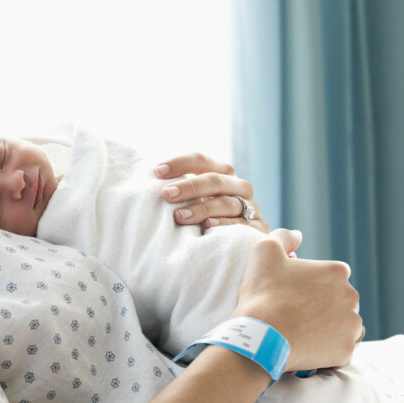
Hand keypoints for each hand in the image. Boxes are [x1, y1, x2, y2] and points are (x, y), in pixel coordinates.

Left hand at [155, 152, 269, 233]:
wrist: (238, 243)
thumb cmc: (203, 216)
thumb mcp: (193, 198)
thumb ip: (177, 189)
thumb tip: (145, 176)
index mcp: (221, 172)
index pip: (200, 160)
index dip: (179, 163)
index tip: (156, 172)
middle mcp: (238, 186)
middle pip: (214, 180)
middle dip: (188, 186)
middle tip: (166, 194)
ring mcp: (250, 206)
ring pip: (226, 202)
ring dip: (201, 208)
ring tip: (179, 216)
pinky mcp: (259, 228)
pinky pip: (243, 225)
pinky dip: (225, 224)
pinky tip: (207, 227)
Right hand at [232, 229, 361, 370]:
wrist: (260, 337)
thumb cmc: (262, 293)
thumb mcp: (264, 251)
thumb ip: (283, 236)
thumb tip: (298, 235)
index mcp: (337, 272)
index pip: (331, 275)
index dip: (310, 284)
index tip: (292, 293)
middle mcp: (351, 297)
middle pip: (340, 300)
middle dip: (323, 305)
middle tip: (294, 313)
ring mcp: (351, 326)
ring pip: (344, 325)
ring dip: (328, 327)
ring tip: (301, 331)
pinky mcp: (346, 352)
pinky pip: (340, 349)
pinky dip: (326, 349)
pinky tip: (306, 346)